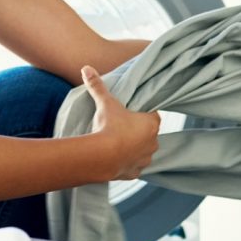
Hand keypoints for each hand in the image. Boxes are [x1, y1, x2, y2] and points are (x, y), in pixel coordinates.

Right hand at [82, 65, 159, 180]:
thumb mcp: (105, 103)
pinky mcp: (134, 172)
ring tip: (117, 143)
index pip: (153, 114)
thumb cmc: (109, 127)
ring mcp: (144, 159)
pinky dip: (127, 162)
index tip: (130, 111)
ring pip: (143, 151)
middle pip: (148, 133)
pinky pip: (134, 166)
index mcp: (151, 124)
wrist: (101, 157)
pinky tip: (117, 158)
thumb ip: (98, 86)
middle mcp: (153, 142)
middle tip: (121, 126)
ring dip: (134, 147)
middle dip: (138, 130)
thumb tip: (87, 68)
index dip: (142, 113)